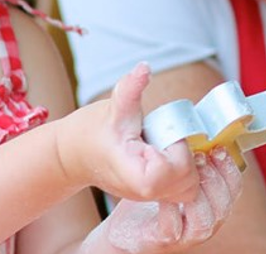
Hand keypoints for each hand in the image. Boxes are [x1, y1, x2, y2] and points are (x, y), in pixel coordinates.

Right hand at [60, 63, 196, 201]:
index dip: (174, 151)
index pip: (173, 171)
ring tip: (168, 145)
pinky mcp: (156, 194)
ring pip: (191, 189)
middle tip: (164, 138)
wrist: (74, 153)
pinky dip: (187, 172)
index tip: (157, 136)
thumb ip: (130, 88)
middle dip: (183, 154)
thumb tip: (143, 68)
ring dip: (188, 163)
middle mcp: (146, 193)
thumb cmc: (92, 131)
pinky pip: (185, 190)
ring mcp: (152, 197)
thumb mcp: (113, 108)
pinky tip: (172, 153)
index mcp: (136, 177)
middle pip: (188, 180)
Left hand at [90, 148, 243, 253]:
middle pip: (225, 205)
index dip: (229, 169)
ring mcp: (185, 235)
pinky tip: (162, 197)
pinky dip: (171, 212)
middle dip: (216, 180)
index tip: (217, 148)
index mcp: (211, 202)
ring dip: (198, 197)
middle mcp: (204, 221)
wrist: (126, 228)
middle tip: (200, 158)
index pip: (233, 187)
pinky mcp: (163, 241)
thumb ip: (187, 152)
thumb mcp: (170, 169)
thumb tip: (194, 122)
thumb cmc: (150, 198)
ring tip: (185, 176)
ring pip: (206, 222)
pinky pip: (174, 230)